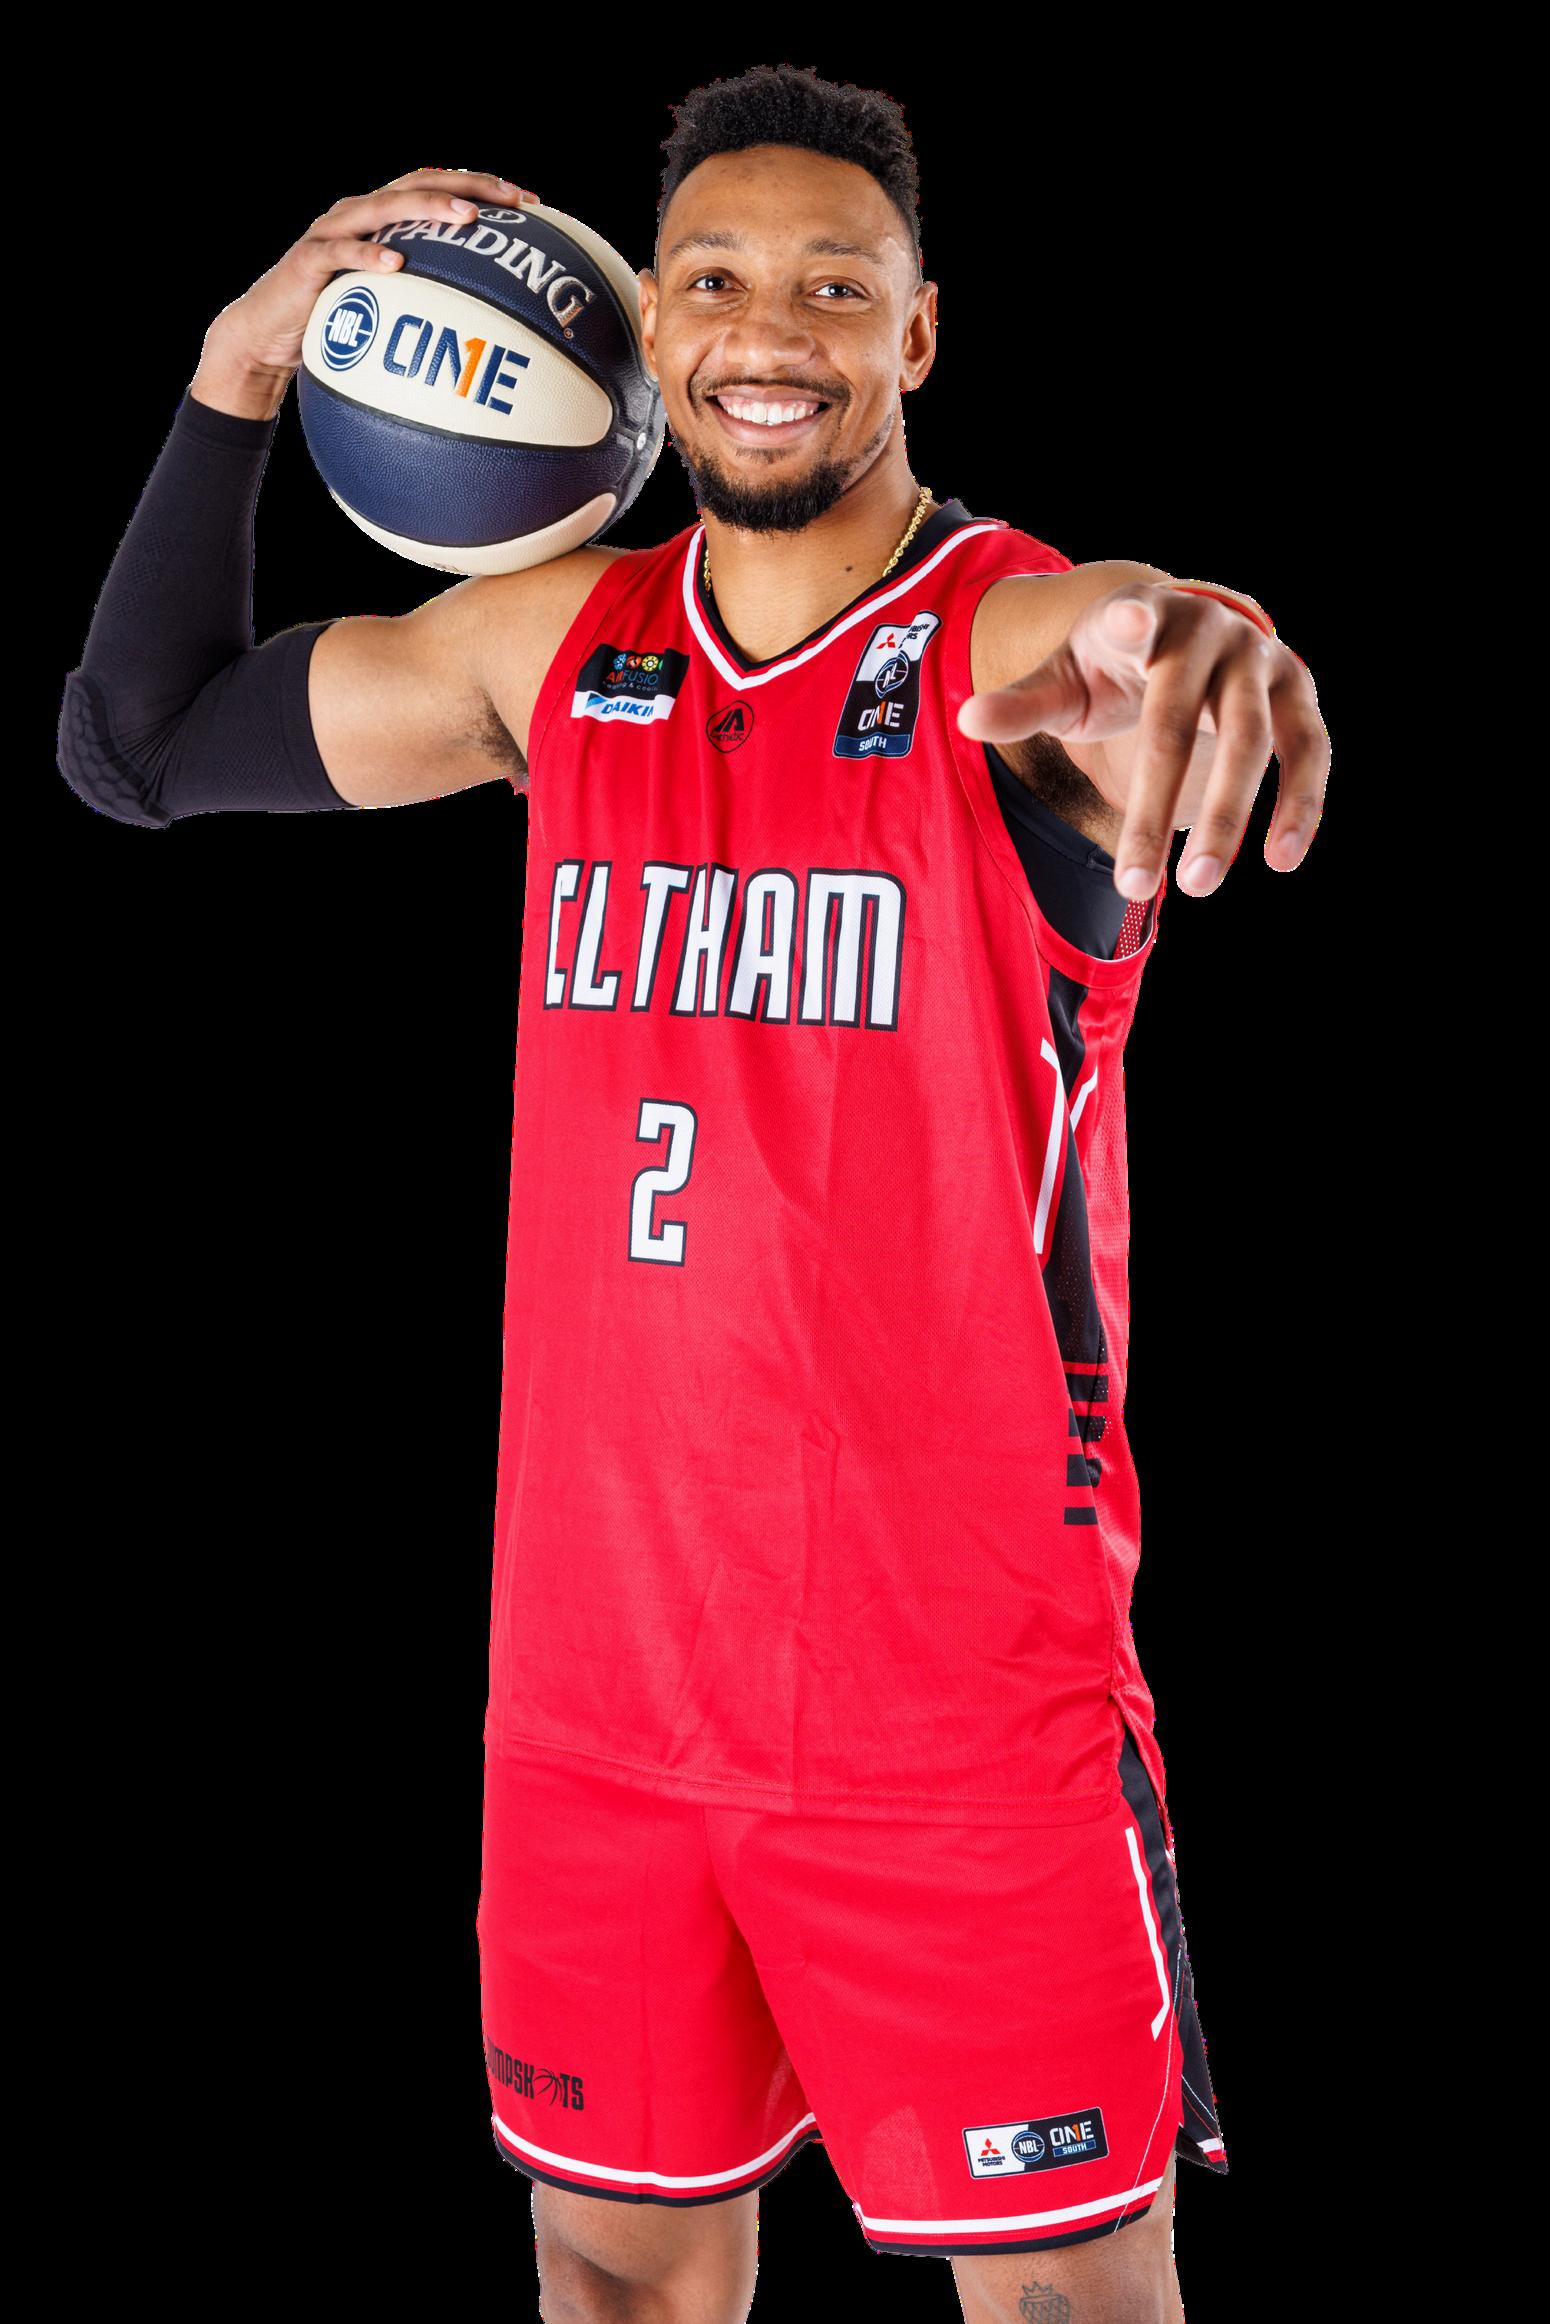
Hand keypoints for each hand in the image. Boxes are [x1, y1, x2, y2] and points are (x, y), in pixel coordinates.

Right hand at [196, 166, 541, 393]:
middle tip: (511, 201)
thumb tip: (489, 329)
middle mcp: (359, 213)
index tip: (531, 202)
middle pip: (418, 183)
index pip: (438, 188)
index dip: (483, 188)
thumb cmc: (334, 323)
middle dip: (468, 187)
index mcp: (382, 219)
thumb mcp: (387, 309)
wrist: (267, 335)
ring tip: (466, 218)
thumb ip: (427, 300)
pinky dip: (367, 254)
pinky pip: (340, 253)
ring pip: (384, 206)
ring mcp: (333, 231)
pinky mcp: (308, 259)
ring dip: (428, 208)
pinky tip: (396, 262)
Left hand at [957, 582, 1328, 901]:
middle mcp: (1210, 628)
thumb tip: (966, 720)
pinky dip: (1301, 805)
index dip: (1131, 621)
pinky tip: (1282, 858)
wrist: (1188, 627)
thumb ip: (1023, 703)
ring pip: (1254, 742)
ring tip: (1198, 886)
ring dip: (1226, 819)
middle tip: (1134, 885)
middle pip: (1180, 722)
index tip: (1127, 617)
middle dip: (1155, 807)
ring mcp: (1262, 658)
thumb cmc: (1114, 662)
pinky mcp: (1298, 691)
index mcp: (1143, 614)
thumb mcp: (1066, 678)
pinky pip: (1309, 751)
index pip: (1133, 619)